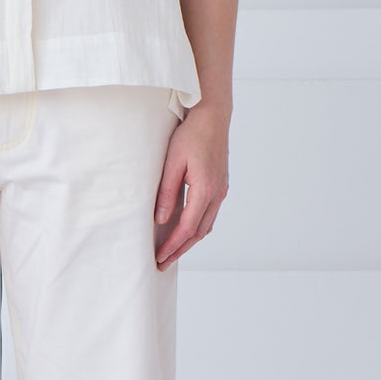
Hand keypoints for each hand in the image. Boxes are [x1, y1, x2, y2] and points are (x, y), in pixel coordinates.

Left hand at [153, 102, 230, 268]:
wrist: (213, 116)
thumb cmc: (191, 135)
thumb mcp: (172, 163)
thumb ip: (167, 193)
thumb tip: (161, 220)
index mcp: (205, 190)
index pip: (187, 228)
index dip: (172, 246)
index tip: (159, 258)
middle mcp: (217, 194)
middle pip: (198, 233)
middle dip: (180, 250)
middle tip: (163, 263)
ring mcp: (221, 190)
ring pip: (206, 225)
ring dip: (189, 241)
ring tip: (172, 251)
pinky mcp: (220, 185)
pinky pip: (209, 214)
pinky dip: (197, 227)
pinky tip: (185, 229)